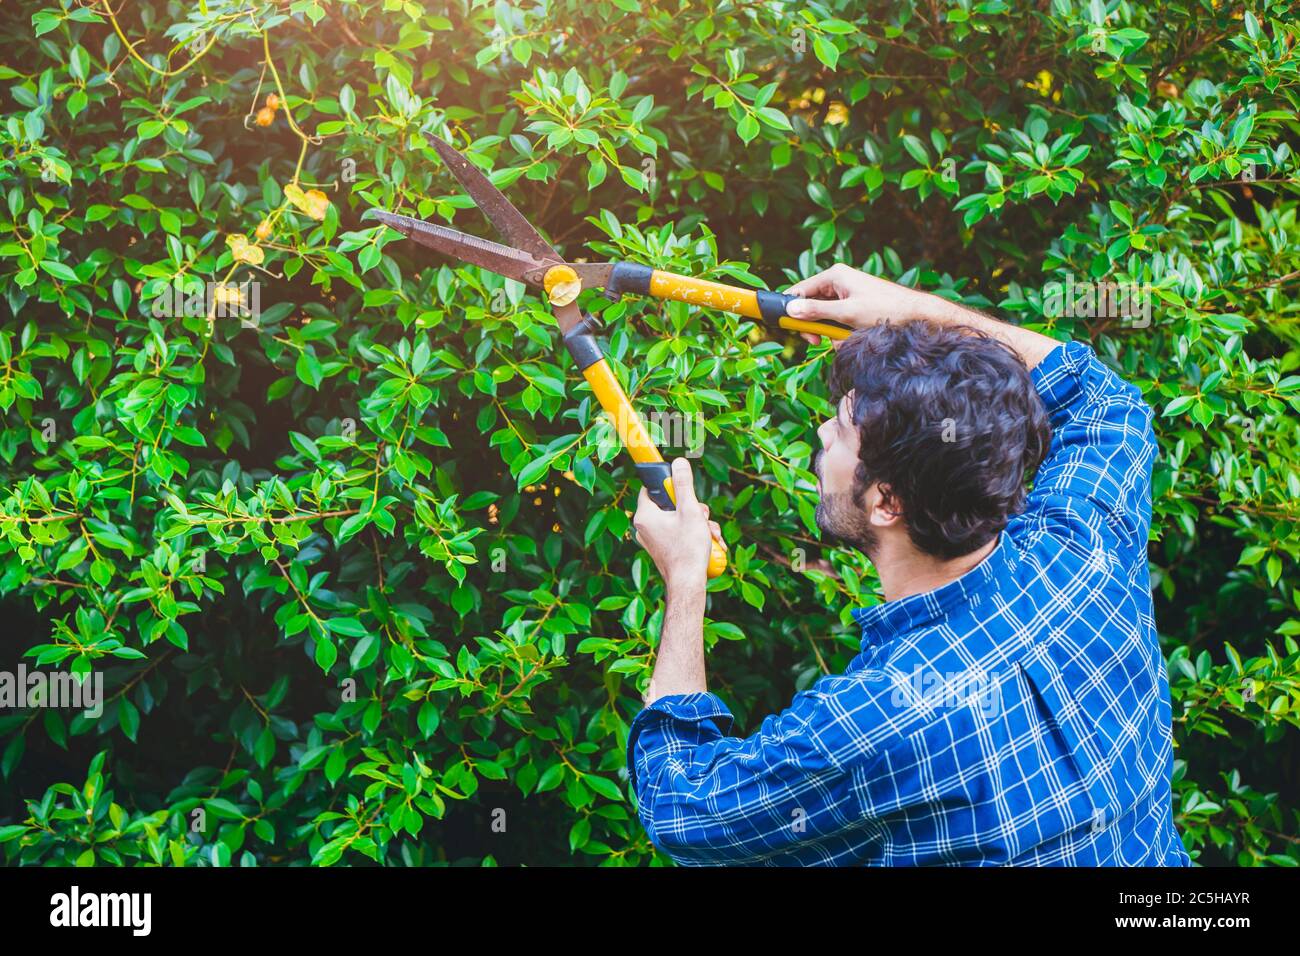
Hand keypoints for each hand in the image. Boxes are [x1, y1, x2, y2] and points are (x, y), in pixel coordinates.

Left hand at [633, 458, 722, 589]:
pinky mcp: (663, 549)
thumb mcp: (690, 510)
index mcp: (644, 515)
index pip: (650, 488)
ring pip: (677, 520)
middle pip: (669, 505)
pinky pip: (678, 534)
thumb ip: (684, 485)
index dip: (667, 484)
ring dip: (698, 523)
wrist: (688, 583)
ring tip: (710, 533)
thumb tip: (679, 463)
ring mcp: (653, 540)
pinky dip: (694, 534)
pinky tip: (709, 542)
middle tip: (703, 516)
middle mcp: (644, 527)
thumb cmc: (687, 549)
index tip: (681, 485)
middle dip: (693, 508)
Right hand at [784, 263, 927, 344]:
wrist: (917, 315)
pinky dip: (842, 333)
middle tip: (817, 341)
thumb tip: (790, 310)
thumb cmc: (885, 309)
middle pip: (810, 305)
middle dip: (815, 326)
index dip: (790, 309)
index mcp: (834, 275)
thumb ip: (816, 312)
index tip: (787, 328)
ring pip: (825, 317)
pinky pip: (838, 320)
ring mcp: (847, 293)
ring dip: (831, 333)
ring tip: (845, 340)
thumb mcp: (847, 313)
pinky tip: (853, 338)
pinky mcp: (854, 305)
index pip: (799, 290)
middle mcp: (838, 281)